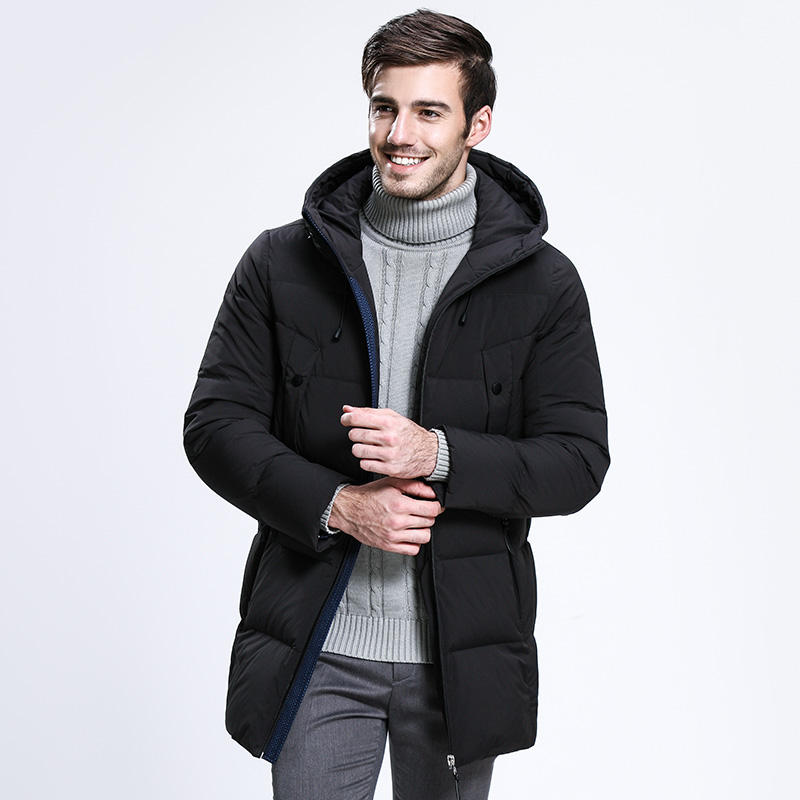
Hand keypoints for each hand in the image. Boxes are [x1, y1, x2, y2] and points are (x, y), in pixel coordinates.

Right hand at [328, 477, 443, 554]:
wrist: (349, 510)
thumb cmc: (369, 495)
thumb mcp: (392, 483)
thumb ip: (415, 486)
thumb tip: (432, 493)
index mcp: (400, 504)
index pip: (432, 509)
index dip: (436, 506)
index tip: (434, 505)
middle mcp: (397, 521)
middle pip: (430, 522)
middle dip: (429, 515)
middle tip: (421, 511)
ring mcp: (393, 536)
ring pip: (424, 537)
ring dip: (423, 529)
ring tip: (416, 523)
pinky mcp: (388, 546)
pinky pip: (413, 549)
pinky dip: (414, 542)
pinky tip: (409, 533)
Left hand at [341, 405, 437, 477]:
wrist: (429, 452)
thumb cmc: (409, 434)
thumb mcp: (392, 417)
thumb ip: (368, 412)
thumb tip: (348, 409)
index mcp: (389, 422)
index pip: (357, 418)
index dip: (347, 419)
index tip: (346, 420)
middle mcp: (389, 438)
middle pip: (355, 435)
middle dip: (355, 435)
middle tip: (362, 435)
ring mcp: (389, 454)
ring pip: (357, 450)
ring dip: (359, 449)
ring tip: (368, 447)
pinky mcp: (389, 468)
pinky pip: (365, 464)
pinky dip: (366, 461)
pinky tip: (374, 457)